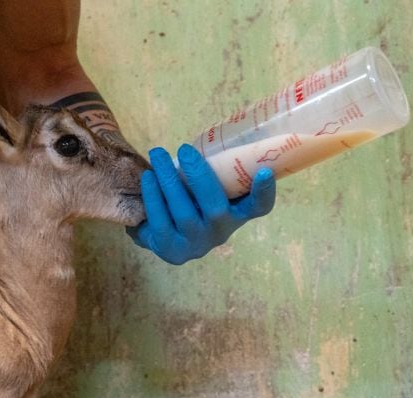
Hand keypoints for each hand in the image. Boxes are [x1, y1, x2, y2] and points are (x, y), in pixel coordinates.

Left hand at [126, 144, 275, 264]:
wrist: (162, 234)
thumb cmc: (190, 200)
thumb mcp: (206, 187)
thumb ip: (213, 170)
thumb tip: (214, 131)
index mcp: (237, 214)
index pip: (258, 207)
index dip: (264, 192)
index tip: (264, 171)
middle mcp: (220, 232)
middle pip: (215, 208)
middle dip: (199, 176)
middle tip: (184, 149)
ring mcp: (196, 244)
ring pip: (184, 213)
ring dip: (169, 180)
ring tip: (158, 154)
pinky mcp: (172, 250)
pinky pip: (161, 221)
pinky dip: (153, 196)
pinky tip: (148, 177)